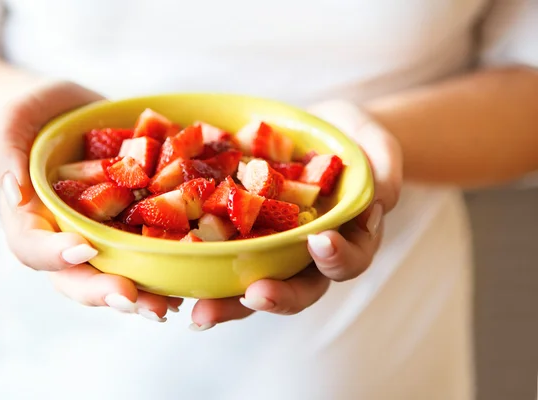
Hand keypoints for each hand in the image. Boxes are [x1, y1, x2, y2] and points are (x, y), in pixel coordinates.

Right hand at [0, 81, 181, 320]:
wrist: (71, 115)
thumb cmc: (35, 118)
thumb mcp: (11, 121)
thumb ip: (4, 149)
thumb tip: (14, 189)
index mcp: (31, 219)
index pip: (33, 246)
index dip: (55, 254)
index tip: (84, 248)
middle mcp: (67, 237)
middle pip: (76, 277)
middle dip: (103, 291)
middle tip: (132, 299)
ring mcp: (102, 235)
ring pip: (114, 275)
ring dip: (140, 296)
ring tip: (165, 307)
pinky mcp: (132, 227)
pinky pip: (146, 254)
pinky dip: (165, 271)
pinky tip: (185, 281)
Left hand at [189, 100, 401, 330]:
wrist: (314, 133)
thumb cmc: (350, 140)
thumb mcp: (376, 144)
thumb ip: (385, 169)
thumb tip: (380, 200)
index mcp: (345, 240)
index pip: (346, 259)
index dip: (336, 258)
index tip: (320, 241)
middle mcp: (306, 256)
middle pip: (297, 289)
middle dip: (276, 297)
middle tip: (253, 295)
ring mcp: (270, 248)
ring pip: (253, 284)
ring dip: (229, 301)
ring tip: (199, 312)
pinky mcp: (238, 233)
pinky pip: (219, 254)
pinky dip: (199, 268)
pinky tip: (172, 279)